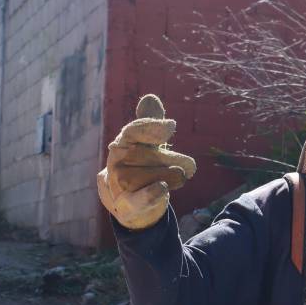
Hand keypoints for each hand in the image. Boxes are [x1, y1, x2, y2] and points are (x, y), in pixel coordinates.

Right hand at [96, 94, 196, 229]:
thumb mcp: (150, 144)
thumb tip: (150, 98)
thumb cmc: (145, 168)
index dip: (151, 127)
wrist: (134, 204)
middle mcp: (116, 163)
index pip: (133, 132)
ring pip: (148, 176)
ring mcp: (118, 185)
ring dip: (170, 176)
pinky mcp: (126, 206)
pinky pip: (137, 199)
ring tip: (180, 178)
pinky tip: (163, 187)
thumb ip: (152, 124)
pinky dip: (151, 194)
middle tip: (189, 165)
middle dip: (170, 159)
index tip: (171, 127)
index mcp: (123, 143)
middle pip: (145, 155)